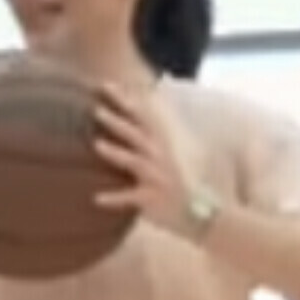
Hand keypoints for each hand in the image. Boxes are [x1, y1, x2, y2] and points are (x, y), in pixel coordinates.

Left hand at [93, 83, 194, 236]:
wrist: (202, 214)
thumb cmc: (182, 183)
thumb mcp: (172, 152)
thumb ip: (154, 133)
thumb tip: (144, 108)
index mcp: (162, 143)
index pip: (142, 115)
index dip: (125, 99)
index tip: (107, 85)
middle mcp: (159, 156)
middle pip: (135, 134)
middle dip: (117, 121)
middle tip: (96, 110)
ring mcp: (155, 177)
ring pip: (133, 161)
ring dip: (116, 153)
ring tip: (97, 145)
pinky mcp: (151, 199)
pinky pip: (130, 198)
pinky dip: (113, 198)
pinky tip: (97, 199)